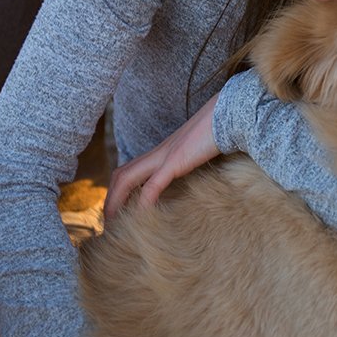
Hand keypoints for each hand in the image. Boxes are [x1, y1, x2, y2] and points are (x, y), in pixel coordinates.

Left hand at [104, 93, 220, 218]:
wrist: (228, 113)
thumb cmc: (218, 132)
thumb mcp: (200, 151)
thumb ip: (191, 163)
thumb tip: (192, 176)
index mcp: (162, 151)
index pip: (130, 170)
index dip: (118, 190)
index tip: (118, 210)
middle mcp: (158, 153)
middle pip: (121, 174)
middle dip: (110, 199)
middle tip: (108, 222)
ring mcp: (165, 156)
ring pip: (127, 178)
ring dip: (117, 201)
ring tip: (114, 223)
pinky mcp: (176, 161)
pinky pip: (153, 185)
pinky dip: (143, 202)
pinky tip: (140, 218)